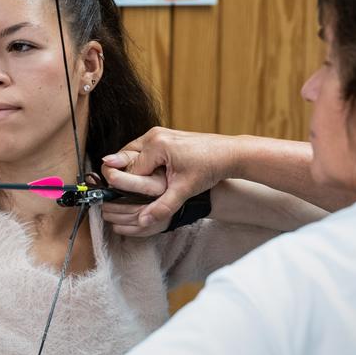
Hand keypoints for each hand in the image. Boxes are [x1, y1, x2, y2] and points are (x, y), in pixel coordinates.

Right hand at [100, 128, 243, 233]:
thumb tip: (143, 221)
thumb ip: (162, 206)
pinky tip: (153, 176)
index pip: (129, 171)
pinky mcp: (163, 135)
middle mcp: (154, 135)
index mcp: (156, 145)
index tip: (137, 198)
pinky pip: (143, 150)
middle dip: (128, 176)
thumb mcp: (185, 190)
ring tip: (146, 185)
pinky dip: (144, 163)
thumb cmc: (209, 168)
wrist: (230, 153)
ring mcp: (158, 132)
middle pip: (125, 158)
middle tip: (137, 192)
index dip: (131, 187)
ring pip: (133, 154)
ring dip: (135, 169)